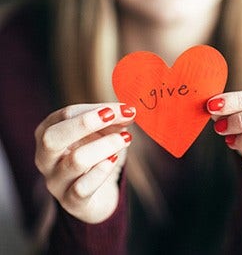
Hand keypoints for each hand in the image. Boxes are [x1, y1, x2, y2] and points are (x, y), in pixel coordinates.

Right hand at [35, 103, 135, 222]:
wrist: (98, 196)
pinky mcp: (70, 202)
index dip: (96, 109)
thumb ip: (113, 122)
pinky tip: (114, 160)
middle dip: (86, 123)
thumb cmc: (97, 158)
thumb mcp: (103, 135)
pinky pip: (82, 188)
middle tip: (115, 117)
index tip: (125, 108)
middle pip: (54, 137)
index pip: (67, 115)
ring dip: (105, 146)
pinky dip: (101, 171)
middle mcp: (45, 158)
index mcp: (48, 134)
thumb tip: (127, 112)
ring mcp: (55, 182)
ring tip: (126, 139)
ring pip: (75, 161)